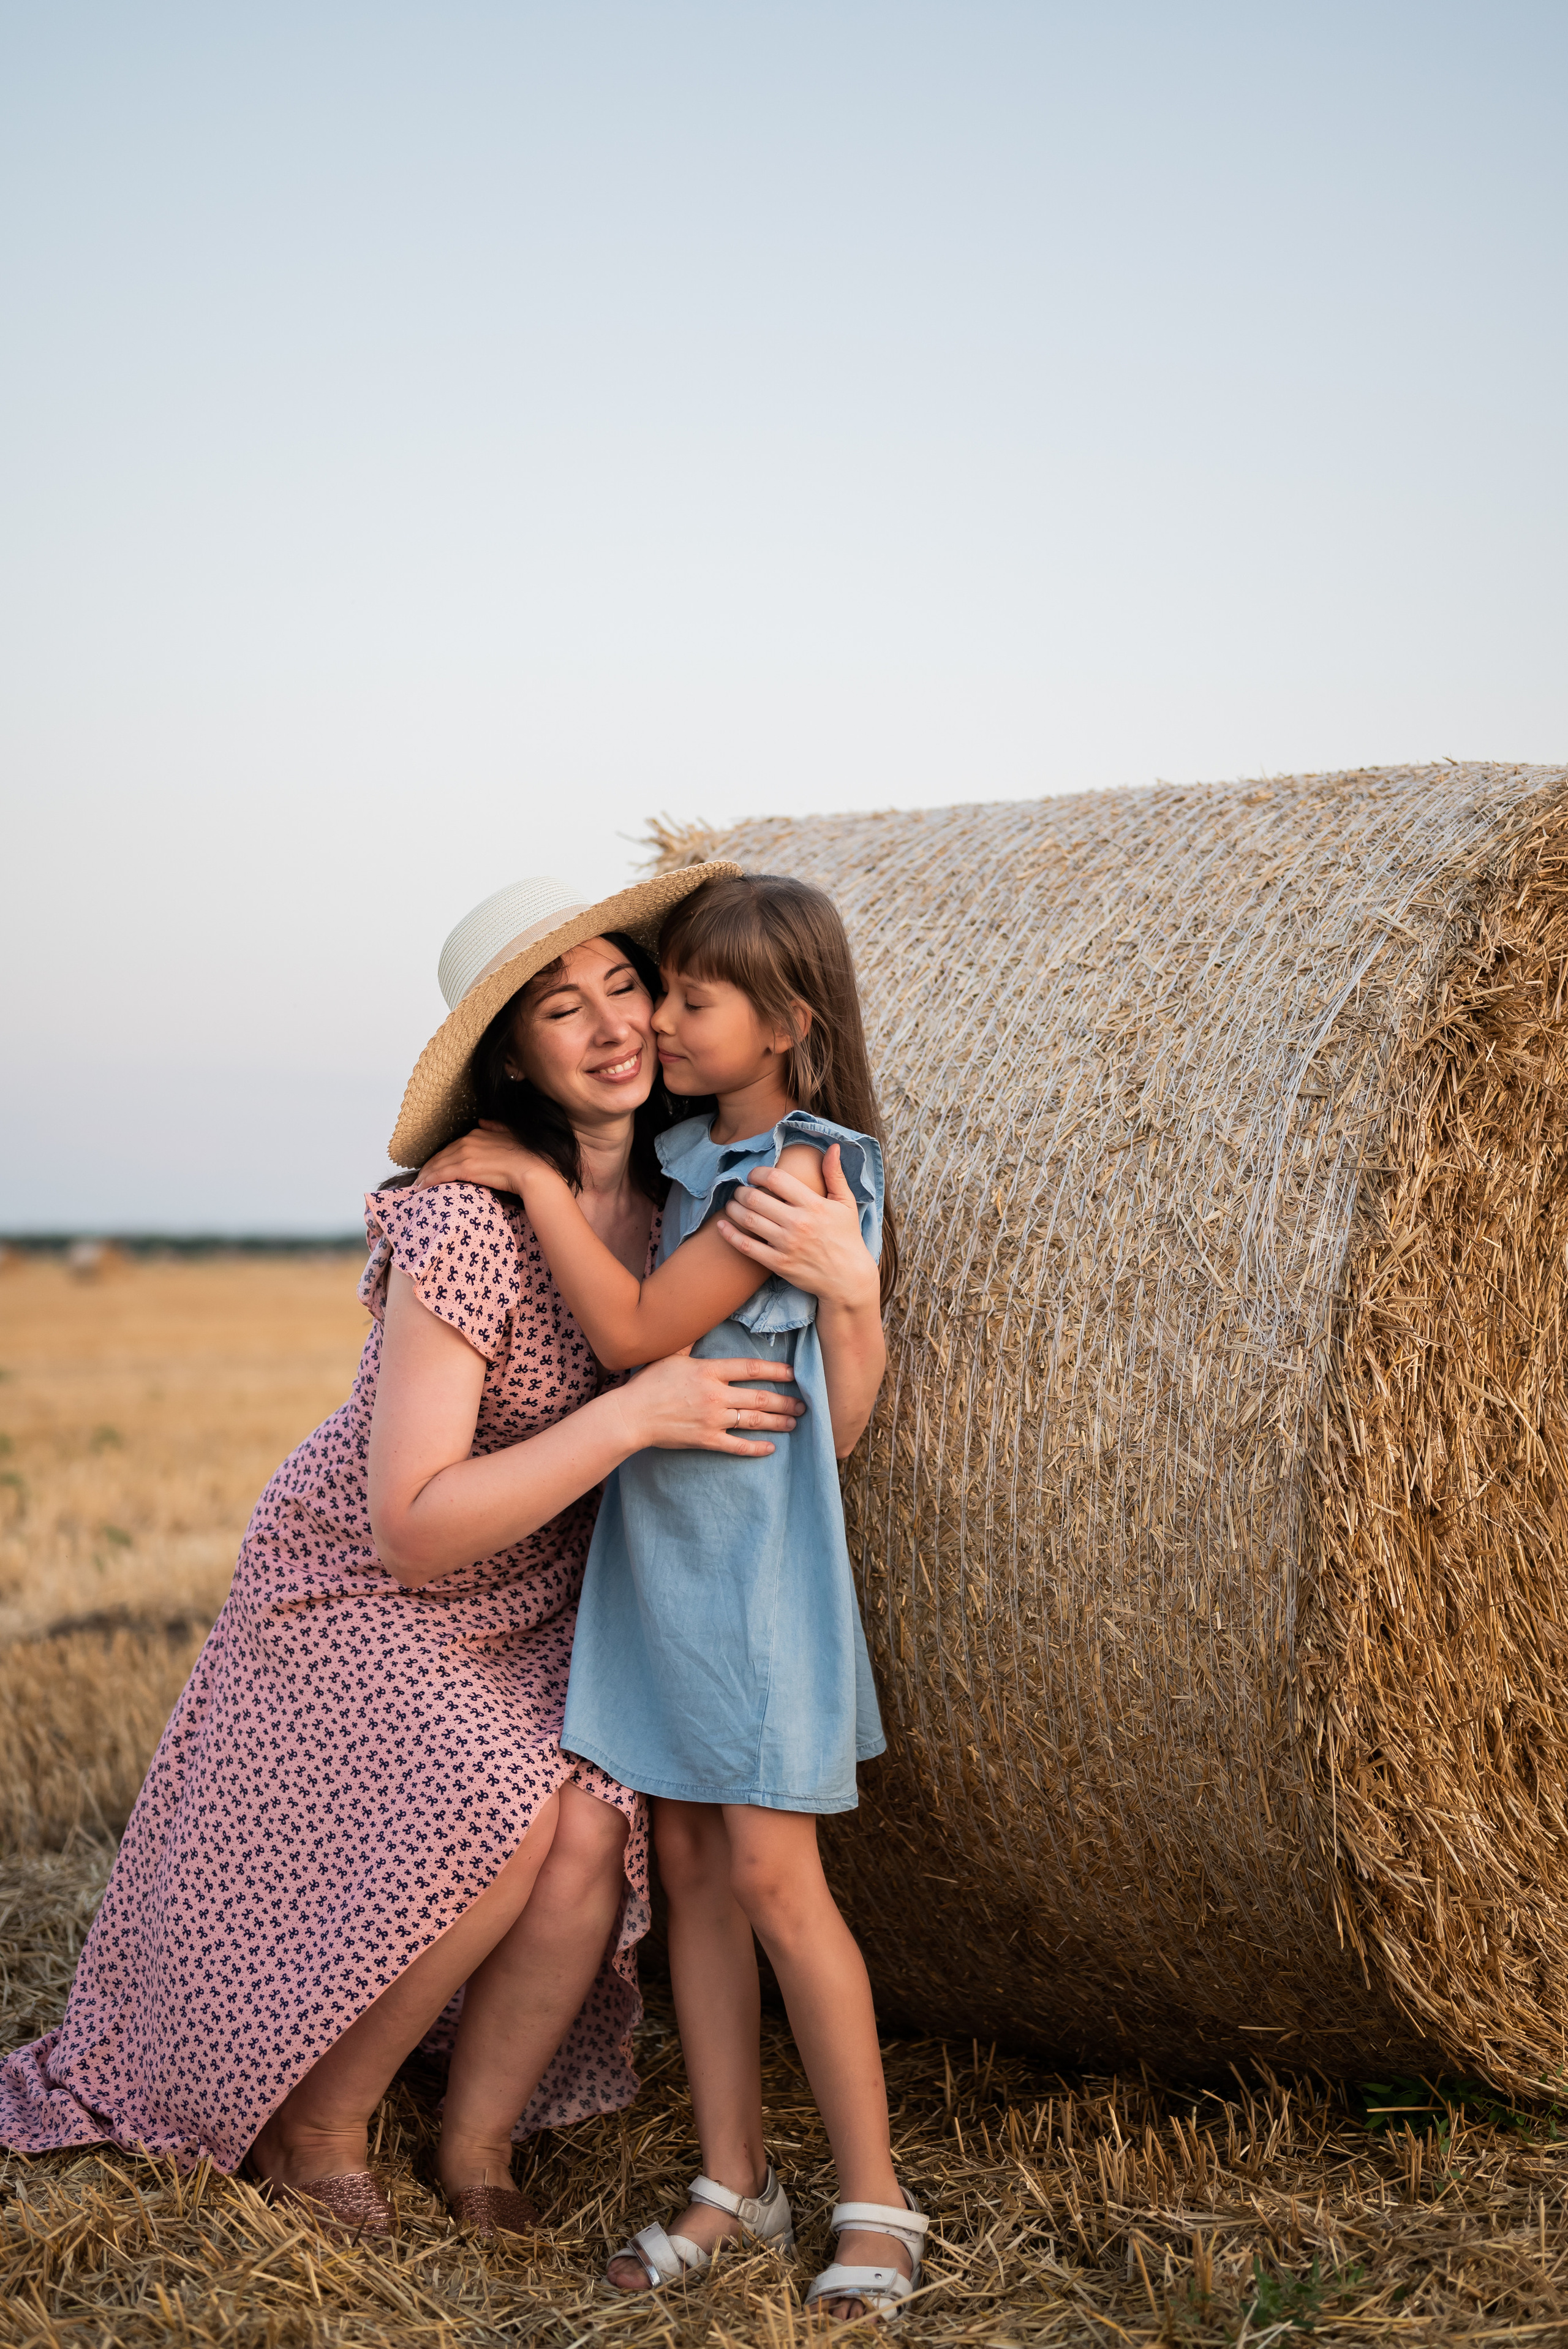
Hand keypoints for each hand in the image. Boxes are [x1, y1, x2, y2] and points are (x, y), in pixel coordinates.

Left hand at [415, 1121, 549, 1194]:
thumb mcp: (510, 1135)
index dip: (441, 1158)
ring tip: (418, 1185)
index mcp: (477, 1134)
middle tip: (420, 1179)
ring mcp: (466, 1154)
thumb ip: (495, 1127)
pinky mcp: (466, 1168)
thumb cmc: (526, 1157)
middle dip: (429, 1167)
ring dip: (425, 1175)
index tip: (434, 1167)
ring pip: (437, 1164)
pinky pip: (441, 1174)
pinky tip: (422, 1187)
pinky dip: (429, 1180)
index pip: (451, 1147)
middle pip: (441, 1155)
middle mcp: (468, 1141)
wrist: (532, 1170)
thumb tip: (482, 1120)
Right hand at [620, 1351, 805, 1456]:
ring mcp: (712, 1419)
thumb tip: (698, 1324)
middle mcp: (715, 1394)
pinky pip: (737, 1446)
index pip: (751, 1368)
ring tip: (793, 1422)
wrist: (631, 1415)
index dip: (775, 1370)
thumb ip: (690, 1343)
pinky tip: (770, 1448)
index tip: (792, 1373)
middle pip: (759, 1397)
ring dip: (777, 1422)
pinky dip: (756, 1448)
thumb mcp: (670, 1356)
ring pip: (753, 1420)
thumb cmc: (648, 1383)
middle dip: (785, 1401)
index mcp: (709, 1371)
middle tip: (803, 1405)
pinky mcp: (706, 1440)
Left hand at [714, 1144, 878, 1312]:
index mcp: (813, 1204)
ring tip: (731, 1204)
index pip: (777, 1179)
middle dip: (742, 1190)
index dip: (759, 1172)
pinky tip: (721, 1226)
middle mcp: (798, 1223)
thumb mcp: (846, 1203)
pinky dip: (730, 1235)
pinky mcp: (778, 1263)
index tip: (754, 1174)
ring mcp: (786, 1244)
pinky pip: (747, 1247)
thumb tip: (833, 1147)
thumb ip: (835, 1174)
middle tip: (740, 1190)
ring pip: (748, 1220)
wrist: (848, 1279)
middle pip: (756, 1198)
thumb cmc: (847, 1237)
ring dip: (733, 1208)